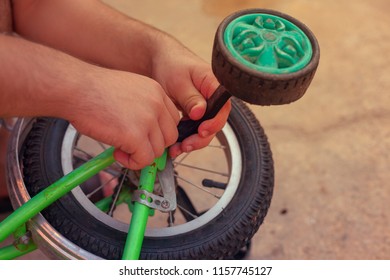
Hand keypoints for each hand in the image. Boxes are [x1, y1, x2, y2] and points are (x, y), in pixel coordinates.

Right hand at [68, 69, 179, 169]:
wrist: (74, 88)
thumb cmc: (93, 90)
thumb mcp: (129, 91)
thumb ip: (143, 109)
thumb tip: (148, 134)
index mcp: (156, 92)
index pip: (172, 120)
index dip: (159, 133)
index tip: (145, 138)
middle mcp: (157, 104)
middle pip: (169, 137)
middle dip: (152, 146)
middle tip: (133, 146)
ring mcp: (148, 120)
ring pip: (157, 151)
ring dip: (140, 155)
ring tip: (120, 149)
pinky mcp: (135, 136)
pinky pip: (144, 160)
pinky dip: (132, 162)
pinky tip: (117, 153)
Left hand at [152, 43, 230, 157]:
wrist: (159, 61)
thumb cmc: (171, 64)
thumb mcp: (179, 81)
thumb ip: (191, 97)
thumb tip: (201, 113)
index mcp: (214, 86)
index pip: (222, 108)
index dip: (214, 122)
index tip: (202, 130)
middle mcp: (212, 98)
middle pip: (215, 123)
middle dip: (201, 138)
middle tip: (186, 145)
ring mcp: (203, 108)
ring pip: (204, 130)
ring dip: (192, 142)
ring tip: (177, 149)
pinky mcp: (193, 115)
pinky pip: (193, 130)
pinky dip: (185, 139)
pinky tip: (175, 145)